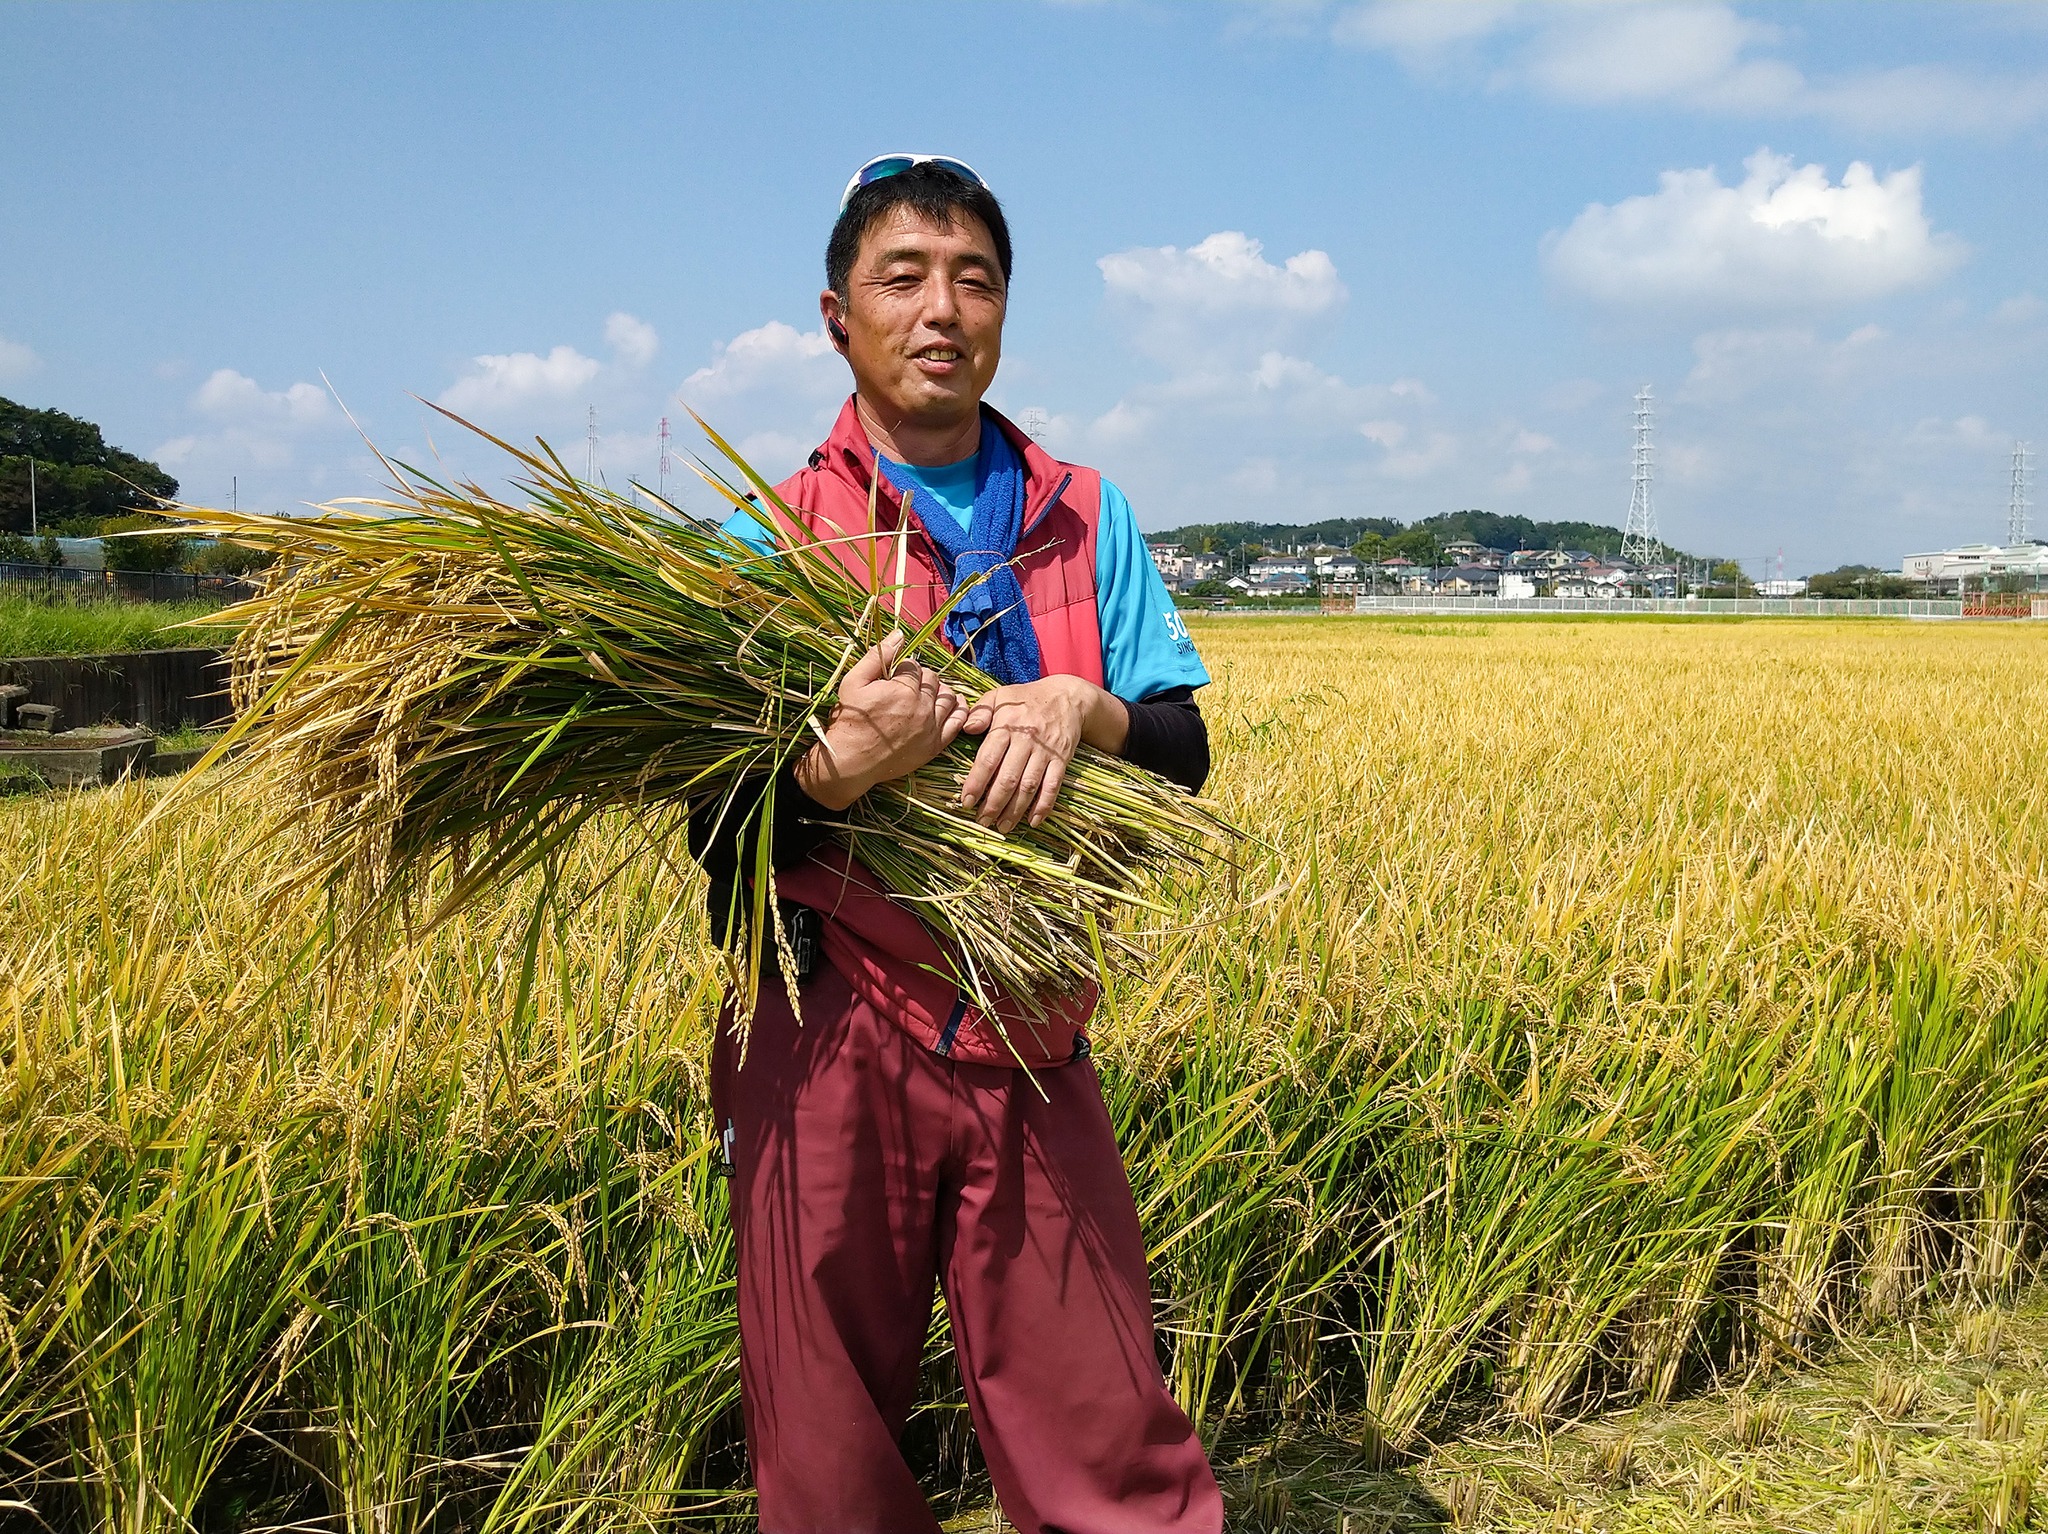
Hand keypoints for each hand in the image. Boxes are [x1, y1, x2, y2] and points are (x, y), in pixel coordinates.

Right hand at [794, 631, 968, 810]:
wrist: (851, 760)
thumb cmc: (850, 720)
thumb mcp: (854, 682)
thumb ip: (877, 657)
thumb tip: (898, 634)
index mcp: (903, 689)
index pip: (914, 667)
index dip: (904, 669)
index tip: (896, 676)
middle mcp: (921, 707)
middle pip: (933, 680)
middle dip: (922, 678)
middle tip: (909, 685)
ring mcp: (930, 727)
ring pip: (948, 698)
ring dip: (941, 690)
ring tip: (928, 693)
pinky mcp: (934, 745)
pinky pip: (957, 723)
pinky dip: (960, 710)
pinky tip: (955, 704)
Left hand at [958, 675, 1128, 833]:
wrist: (1067, 697)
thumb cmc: (1026, 699)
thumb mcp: (1000, 696)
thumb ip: (980, 711)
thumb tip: (966, 728)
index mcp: (1007, 726)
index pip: (988, 758)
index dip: (976, 782)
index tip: (967, 801)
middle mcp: (1026, 740)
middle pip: (1008, 777)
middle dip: (994, 803)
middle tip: (983, 821)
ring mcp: (1046, 752)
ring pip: (1029, 786)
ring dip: (1015, 810)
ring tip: (1003, 826)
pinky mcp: (1062, 760)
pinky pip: (1053, 786)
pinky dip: (1044, 806)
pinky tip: (1032, 821)